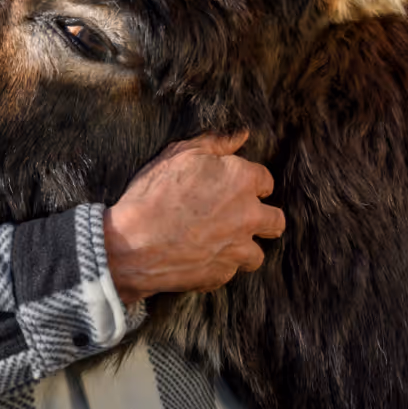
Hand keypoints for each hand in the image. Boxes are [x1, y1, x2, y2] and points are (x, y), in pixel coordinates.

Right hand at [102, 132, 284, 306]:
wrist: (132, 244)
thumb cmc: (152, 195)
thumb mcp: (178, 155)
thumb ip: (216, 143)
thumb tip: (243, 134)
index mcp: (241, 180)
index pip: (266, 181)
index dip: (250, 183)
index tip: (235, 188)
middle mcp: (249, 215)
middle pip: (275, 220)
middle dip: (263, 219)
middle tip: (240, 218)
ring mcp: (238, 248)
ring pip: (257, 253)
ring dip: (243, 248)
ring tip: (218, 244)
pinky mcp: (223, 274)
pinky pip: (229, 272)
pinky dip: (217, 266)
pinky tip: (197, 258)